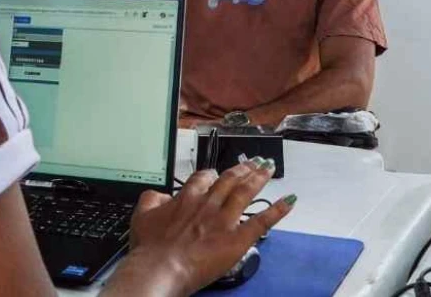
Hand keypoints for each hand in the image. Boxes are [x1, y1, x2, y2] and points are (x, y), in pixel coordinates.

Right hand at [106, 162, 293, 295]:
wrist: (160, 268)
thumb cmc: (150, 248)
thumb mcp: (141, 216)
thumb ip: (151, 200)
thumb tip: (159, 195)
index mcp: (187, 198)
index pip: (203, 178)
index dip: (213, 174)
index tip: (218, 173)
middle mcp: (208, 204)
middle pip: (229, 180)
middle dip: (243, 169)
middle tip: (254, 162)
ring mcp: (224, 220)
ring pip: (245, 192)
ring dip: (259, 178)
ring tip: (269, 167)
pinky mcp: (237, 239)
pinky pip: (261, 221)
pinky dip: (276, 210)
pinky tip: (289, 201)